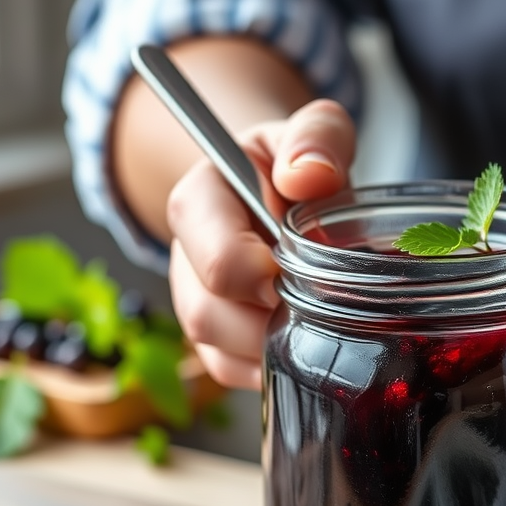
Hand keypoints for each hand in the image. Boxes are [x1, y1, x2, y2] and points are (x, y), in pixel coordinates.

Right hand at [166, 98, 355, 389]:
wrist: (287, 191)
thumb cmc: (298, 165)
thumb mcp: (315, 131)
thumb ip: (318, 137)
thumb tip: (310, 175)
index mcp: (200, 201)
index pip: (216, 256)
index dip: (259, 275)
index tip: (300, 271)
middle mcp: (186, 258)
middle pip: (207, 314)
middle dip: (269, 319)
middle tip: (320, 303)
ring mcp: (196, 303)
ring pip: (217, 351)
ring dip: (271, 348)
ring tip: (316, 323)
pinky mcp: (214, 340)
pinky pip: (231, 373)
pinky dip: (271, 369)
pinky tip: (302, 346)